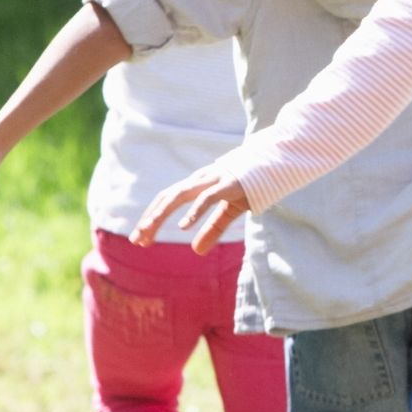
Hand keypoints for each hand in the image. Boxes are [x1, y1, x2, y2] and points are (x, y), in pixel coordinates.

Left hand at [135, 166, 250, 253]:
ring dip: (162, 213)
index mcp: (197, 185)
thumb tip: (197, 250)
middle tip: (137, 241)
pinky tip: (184, 226)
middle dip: (150, 219)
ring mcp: (214, 180)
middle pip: (167, 197)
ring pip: (179, 195)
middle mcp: (200, 180)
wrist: (275, 161)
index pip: (166, 200)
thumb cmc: (251, 184)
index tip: (140, 240)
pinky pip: (208, 197)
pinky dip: (194, 211)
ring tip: (148, 230)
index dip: (151, 218)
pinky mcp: (230, 184)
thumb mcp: (230, 210)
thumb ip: (213, 229)